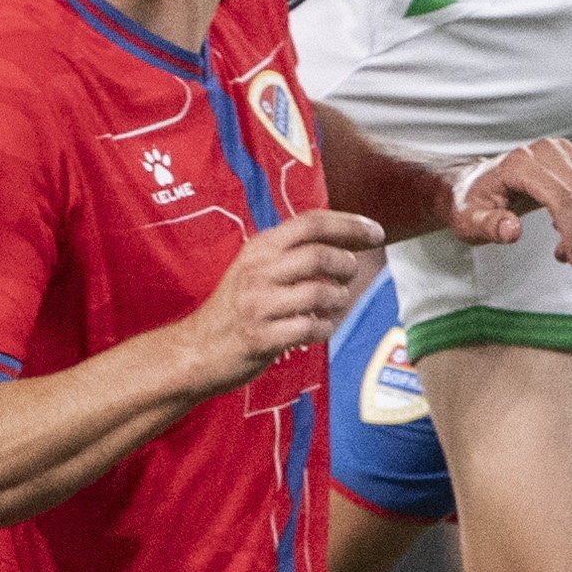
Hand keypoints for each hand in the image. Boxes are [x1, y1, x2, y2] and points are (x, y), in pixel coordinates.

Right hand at [191, 208, 386, 383]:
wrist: (195, 349)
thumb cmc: (235, 309)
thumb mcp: (255, 268)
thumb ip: (291, 253)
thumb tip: (346, 244)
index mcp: (259, 248)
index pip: (311, 222)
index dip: (349, 224)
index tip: (376, 233)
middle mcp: (258, 271)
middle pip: (318, 255)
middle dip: (346, 265)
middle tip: (349, 276)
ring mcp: (258, 305)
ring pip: (319, 292)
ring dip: (338, 299)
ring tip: (334, 303)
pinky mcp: (261, 337)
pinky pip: (310, 327)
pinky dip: (325, 327)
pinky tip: (319, 327)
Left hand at [454, 137, 571, 264]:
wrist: (476, 184)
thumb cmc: (472, 203)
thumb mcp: (469, 221)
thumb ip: (489, 226)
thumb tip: (512, 230)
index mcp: (519, 164)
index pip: (561, 197)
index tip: (570, 257)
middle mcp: (545, 150)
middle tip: (569, 257)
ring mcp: (563, 150)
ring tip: (568, 243)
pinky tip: (571, 224)